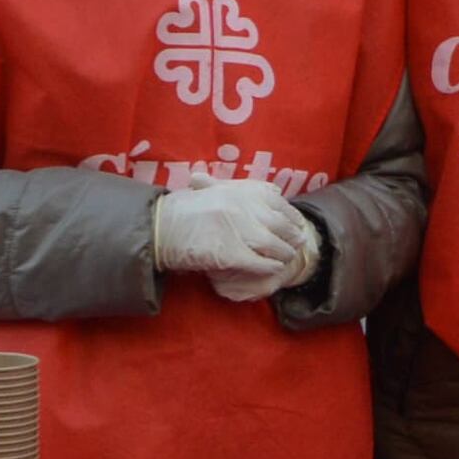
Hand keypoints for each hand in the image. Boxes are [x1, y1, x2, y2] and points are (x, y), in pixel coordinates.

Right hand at [150, 177, 314, 297]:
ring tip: (289, 258)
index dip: (291, 215)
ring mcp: (235, 229)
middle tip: (300, 243)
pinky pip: (258, 262)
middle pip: (279, 224)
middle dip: (292, 235)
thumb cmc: (184, 210)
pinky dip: (269, 266)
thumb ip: (244, 190)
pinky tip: (274, 268)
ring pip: (271, 244)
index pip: (277, 201)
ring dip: (283, 253)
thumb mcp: (215, 190)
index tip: (298, 223)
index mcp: (238, 190)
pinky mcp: (228, 252)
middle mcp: (239, 206)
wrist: (159, 228)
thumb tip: (275, 189)